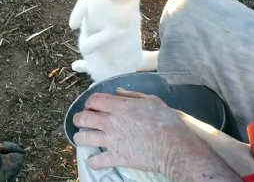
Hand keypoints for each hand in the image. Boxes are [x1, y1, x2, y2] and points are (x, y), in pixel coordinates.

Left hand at [73, 89, 211, 175]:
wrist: (174, 147)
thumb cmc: (166, 122)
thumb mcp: (152, 101)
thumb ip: (132, 96)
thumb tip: (118, 93)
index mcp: (120, 107)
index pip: (94, 100)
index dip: (90, 102)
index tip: (92, 106)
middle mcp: (112, 123)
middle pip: (84, 118)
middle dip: (79, 118)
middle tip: (81, 120)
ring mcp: (112, 141)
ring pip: (84, 138)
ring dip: (80, 137)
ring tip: (82, 138)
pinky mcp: (116, 158)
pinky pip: (96, 161)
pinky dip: (92, 161)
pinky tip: (94, 159)